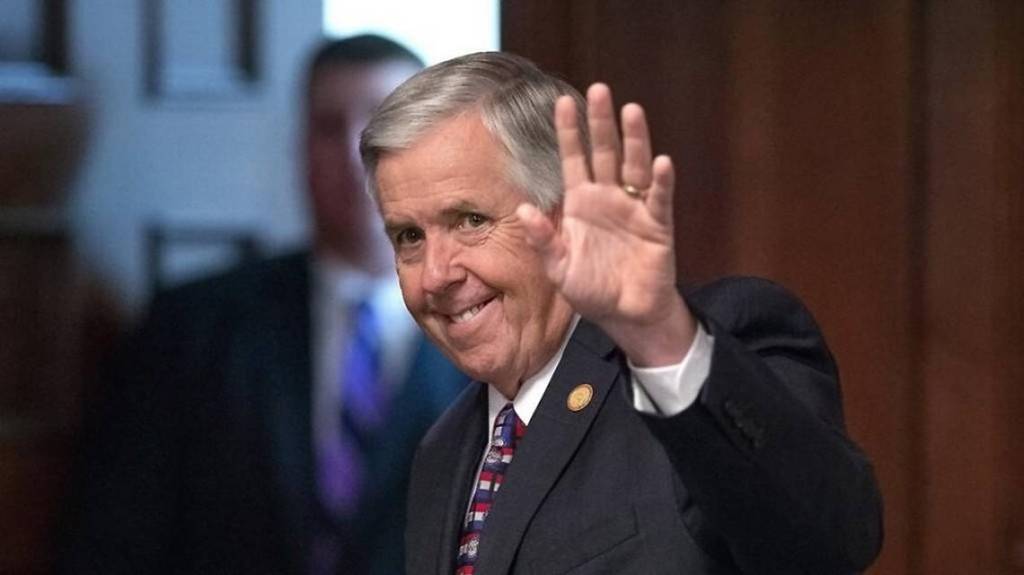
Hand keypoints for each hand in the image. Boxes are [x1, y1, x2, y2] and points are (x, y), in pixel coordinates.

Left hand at [517, 83, 695, 365]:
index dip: (569, 132)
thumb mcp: (558, 267)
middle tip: (598, 90)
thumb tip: (523, 210)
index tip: (561, 102)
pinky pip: (659, 199)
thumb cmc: (591, 289)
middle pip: (604, 152)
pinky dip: (661, 182)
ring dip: (634, 139)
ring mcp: (634, 208)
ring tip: (631, 111)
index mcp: (581, 203)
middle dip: (600, 122)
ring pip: (634, 166)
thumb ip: (542, 240)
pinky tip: (661, 163)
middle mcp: (608, 197)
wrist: (625, 315)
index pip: (573, 159)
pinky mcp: (657, 225)